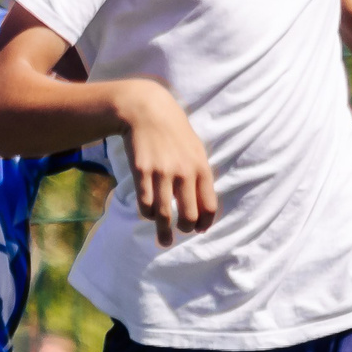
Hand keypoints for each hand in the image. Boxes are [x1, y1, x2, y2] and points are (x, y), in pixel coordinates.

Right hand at [116, 82, 217, 246]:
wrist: (147, 110)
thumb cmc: (174, 132)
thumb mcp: (195, 149)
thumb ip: (200, 176)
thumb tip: (203, 207)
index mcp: (201, 167)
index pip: (209, 206)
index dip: (205, 223)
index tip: (199, 230)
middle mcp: (184, 172)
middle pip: (188, 215)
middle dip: (185, 229)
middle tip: (181, 232)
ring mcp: (162, 172)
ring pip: (164, 215)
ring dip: (164, 232)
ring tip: (164, 241)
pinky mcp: (142, 172)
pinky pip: (145, 204)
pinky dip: (147, 214)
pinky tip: (148, 213)